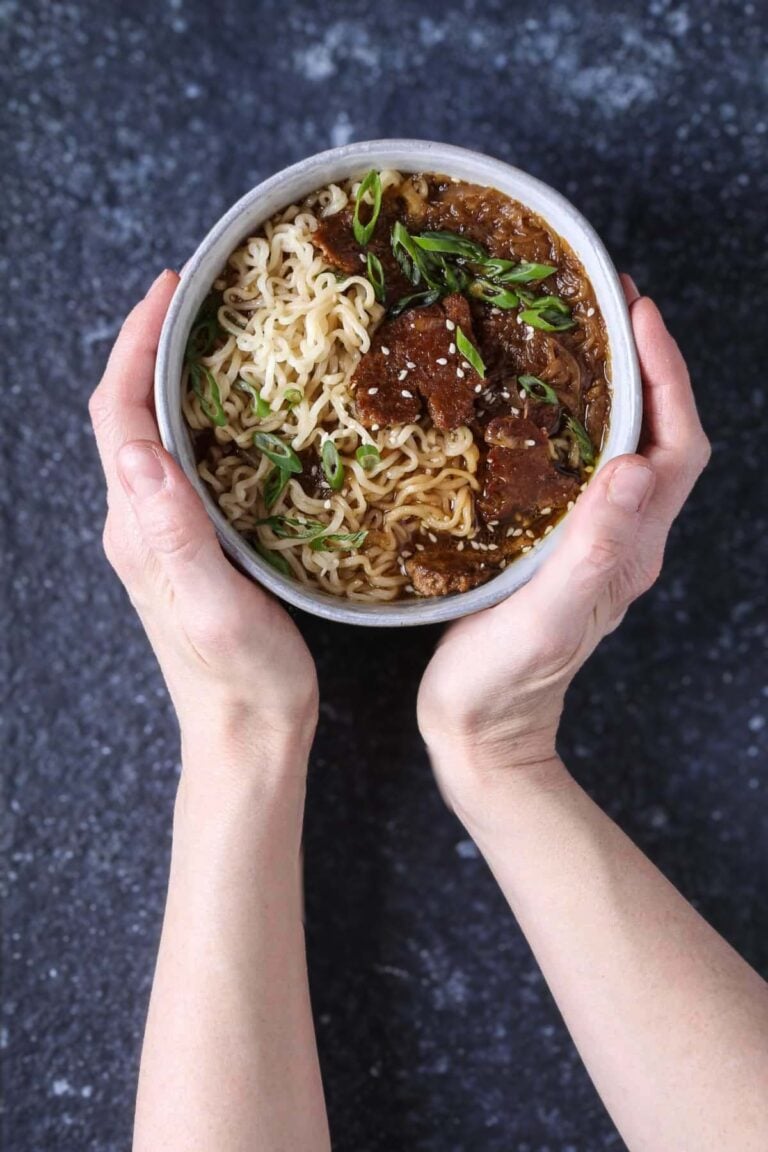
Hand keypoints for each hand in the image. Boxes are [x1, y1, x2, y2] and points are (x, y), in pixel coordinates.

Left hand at [89, 270, 317, 772]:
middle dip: (148, 346)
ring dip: (168, 378)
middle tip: (195, 298)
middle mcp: (137, 525)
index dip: (134, 346)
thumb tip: (138, 447)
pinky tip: (232, 413)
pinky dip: (194, 419)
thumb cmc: (244, 680)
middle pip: (124, 415)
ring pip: (149, 437)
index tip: (169, 290)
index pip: (117, 416)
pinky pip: (178, 465)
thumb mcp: (213, 606)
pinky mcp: (187, 549)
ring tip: (212, 336)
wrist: (248, 736)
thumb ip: (173, 532)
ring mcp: (159, 538)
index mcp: (137, 529)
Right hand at [418, 277, 709, 822]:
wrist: (479, 731)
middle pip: (657, 436)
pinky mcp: (554, 547)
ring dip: (610, 388)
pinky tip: (529, 405)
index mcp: (632, 549)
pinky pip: (575, 469)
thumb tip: (636, 467)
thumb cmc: (506, 683)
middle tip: (607, 304)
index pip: (676, 447)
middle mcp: (623, 539)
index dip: (667, 376)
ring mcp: (591, 543)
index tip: (639, 314)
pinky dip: (567, 423)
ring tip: (574, 336)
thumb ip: (592, 547)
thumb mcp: (548, 616)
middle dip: (644, 364)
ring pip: (618, 448)